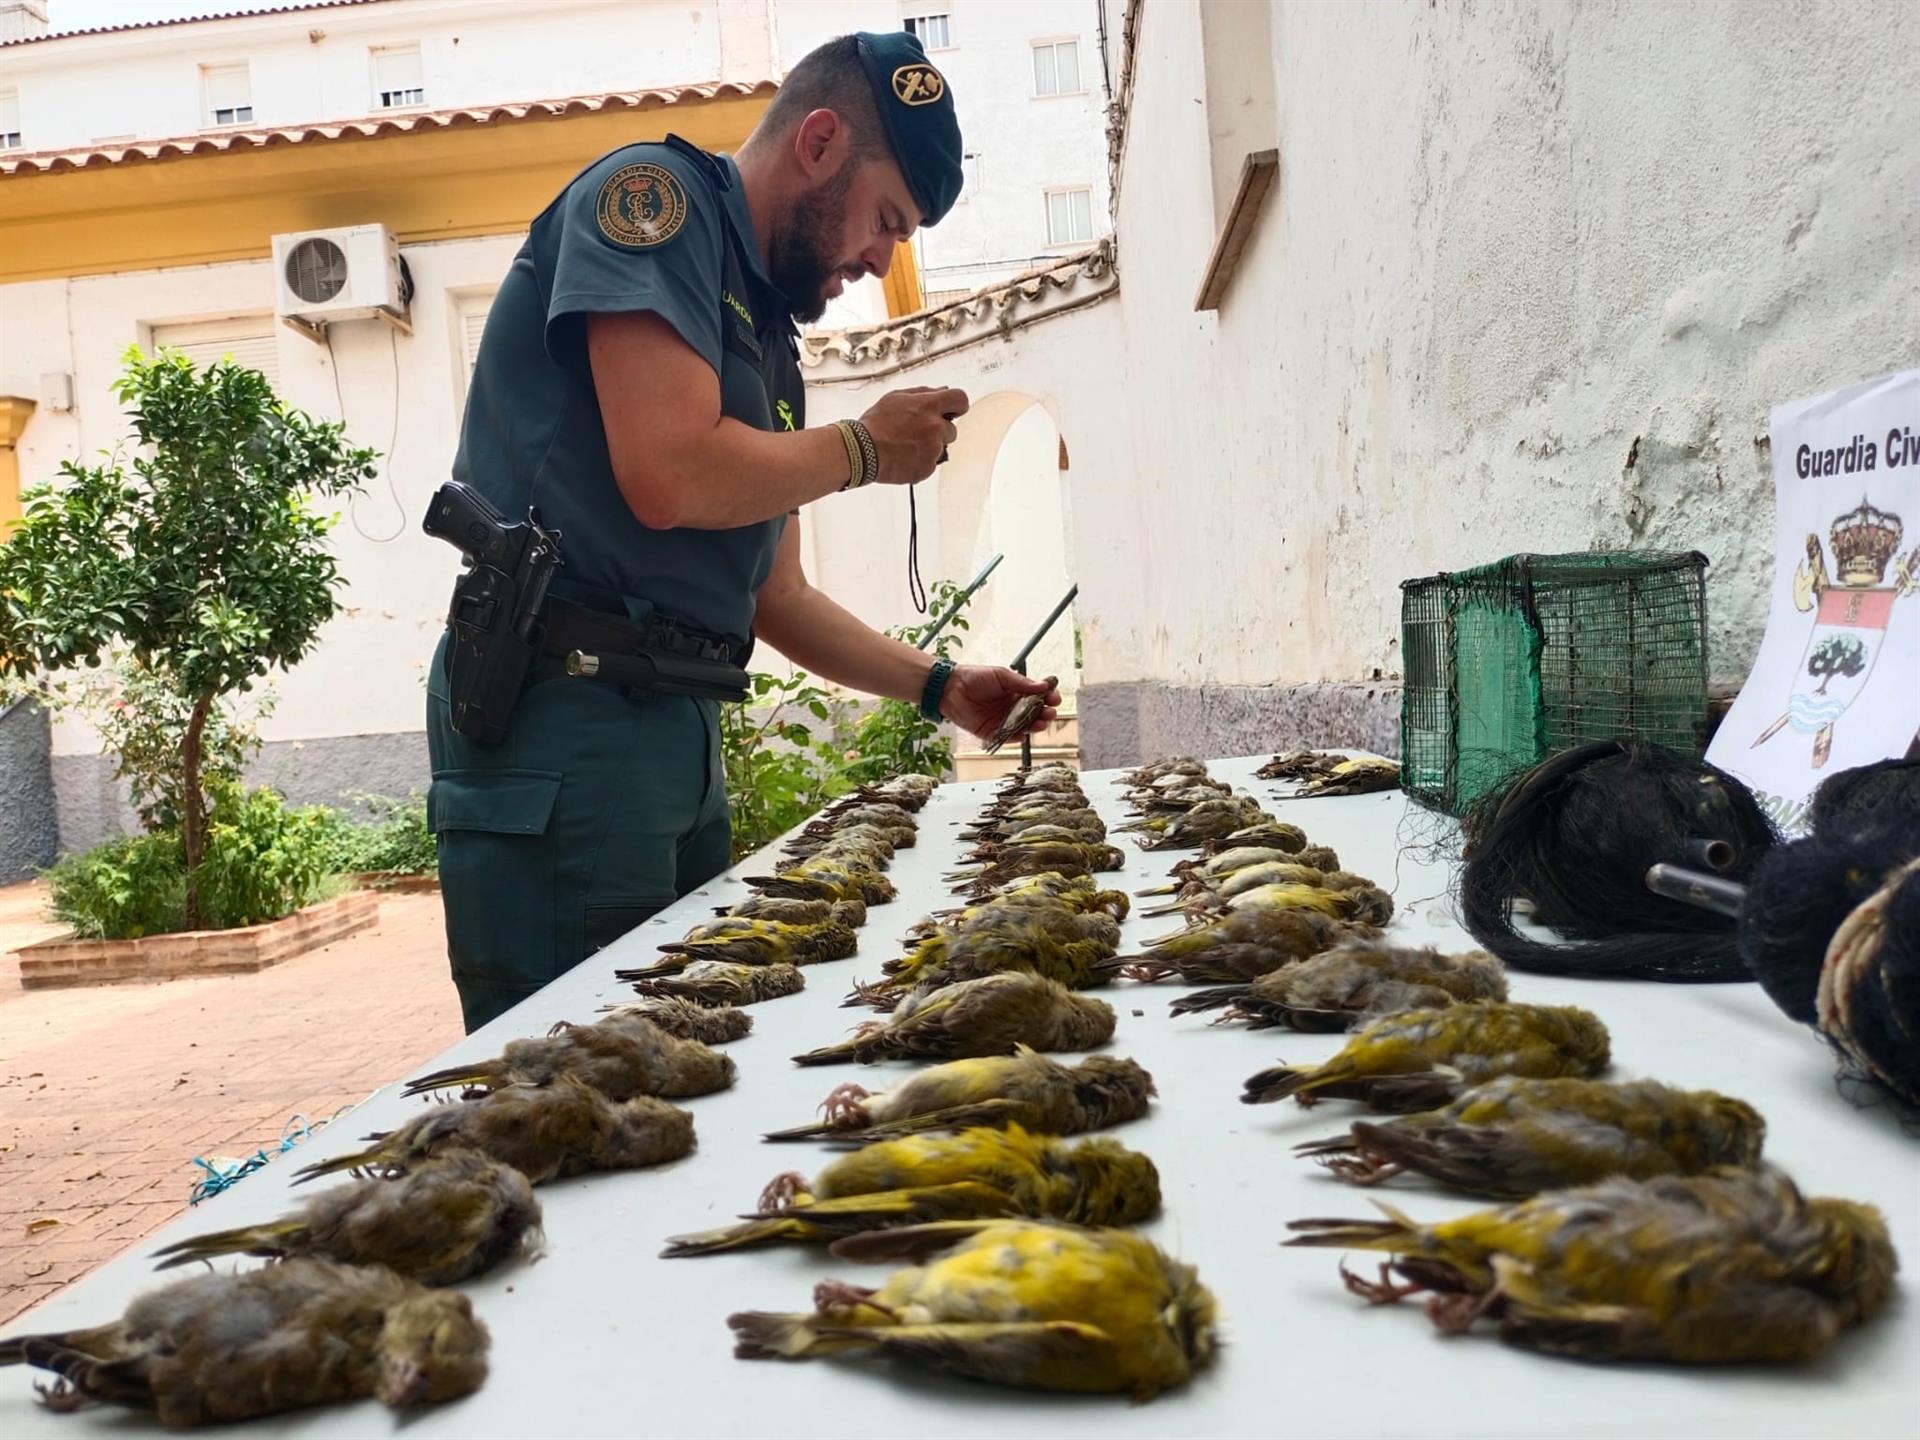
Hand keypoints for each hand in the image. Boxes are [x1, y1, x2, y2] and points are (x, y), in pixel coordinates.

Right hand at [860, 386, 968, 485]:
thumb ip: (923, 392)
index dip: (957, 405)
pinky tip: (904, 457)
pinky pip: (931, 464)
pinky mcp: (927, 468)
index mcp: (929, 406)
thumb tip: (942, 390)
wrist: (861, 451)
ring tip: (906, 446)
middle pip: (951, 429)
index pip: (960, 400)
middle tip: (915, 433)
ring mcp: (933, 450)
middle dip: (938, 431)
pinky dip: (920, 462)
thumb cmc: (875, 424)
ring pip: (942, 448)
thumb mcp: (896, 397)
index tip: (952, 410)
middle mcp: (935, 428)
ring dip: (930, 447)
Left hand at [939, 665, 1059, 744]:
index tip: (1055, 698)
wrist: (951, 688)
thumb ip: (1022, 683)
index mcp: (1016, 693)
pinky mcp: (992, 732)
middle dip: (1045, 714)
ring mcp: (1003, 720)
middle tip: (1050, 713)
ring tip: (1041, 723)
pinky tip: (1023, 735)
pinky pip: (1008, 737)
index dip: (1048, 698)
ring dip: (1034, 726)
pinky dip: (1016, 738)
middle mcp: (1012, 708)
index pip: (1038, 698)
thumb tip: (1044, 685)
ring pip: (1024, 727)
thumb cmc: (975, 677)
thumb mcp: (1002, 676)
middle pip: (1035, 714)